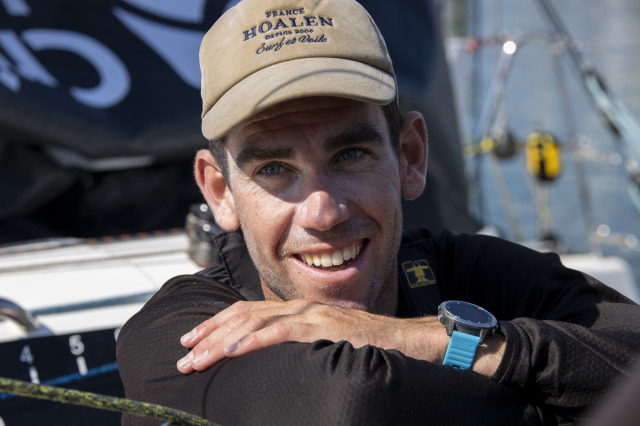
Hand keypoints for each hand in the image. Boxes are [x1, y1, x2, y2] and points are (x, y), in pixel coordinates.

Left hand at [176, 299, 449, 373]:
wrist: (407, 340)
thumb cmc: (368, 347)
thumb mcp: (326, 345)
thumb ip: (301, 347)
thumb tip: (273, 364)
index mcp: (299, 312)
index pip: (247, 312)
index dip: (217, 324)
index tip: (192, 339)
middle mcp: (301, 308)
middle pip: (243, 315)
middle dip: (208, 334)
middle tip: (182, 353)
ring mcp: (311, 316)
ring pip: (255, 323)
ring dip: (221, 340)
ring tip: (196, 357)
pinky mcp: (323, 328)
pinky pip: (281, 333)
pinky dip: (252, 341)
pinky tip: (231, 352)